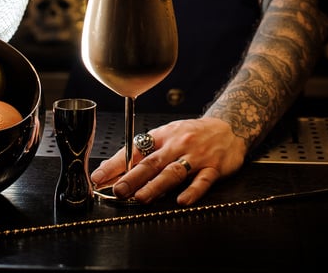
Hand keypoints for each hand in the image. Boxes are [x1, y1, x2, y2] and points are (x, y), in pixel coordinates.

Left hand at [90, 117, 246, 205]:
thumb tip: (115, 173)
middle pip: (152, 162)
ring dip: (156, 186)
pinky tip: (181, 201)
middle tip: (117, 190)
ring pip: (174, 172)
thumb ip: (144, 154)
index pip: (134, 150)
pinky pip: (202, 181)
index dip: (115, 164)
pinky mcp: (214, 168)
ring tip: (141, 198)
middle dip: (132, 177)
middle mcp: (177, 145)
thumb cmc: (192, 134)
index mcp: (162, 136)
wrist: (228, 127)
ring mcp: (196, 156)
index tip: (99, 177)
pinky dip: (192, 191)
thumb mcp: (167, 136)